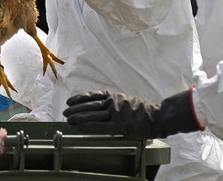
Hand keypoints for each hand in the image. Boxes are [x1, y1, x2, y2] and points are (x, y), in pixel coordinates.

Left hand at [63, 89, 202, 138]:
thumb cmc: (143, 110)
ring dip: (79, 117)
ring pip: (93, 115)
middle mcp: (114, 103)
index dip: (81, 98)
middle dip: (76, 109)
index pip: (94, 95)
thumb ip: (116, 101)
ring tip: (68, 120)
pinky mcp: (120, 126)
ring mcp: (117, 114)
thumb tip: (104, 104)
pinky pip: (101, 127)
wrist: (158, 116)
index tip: (70, 101)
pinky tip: (79, 127)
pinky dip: (89, 126)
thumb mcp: (128, 100)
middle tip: (65, 112)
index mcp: (116, 96)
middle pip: (91, 105)